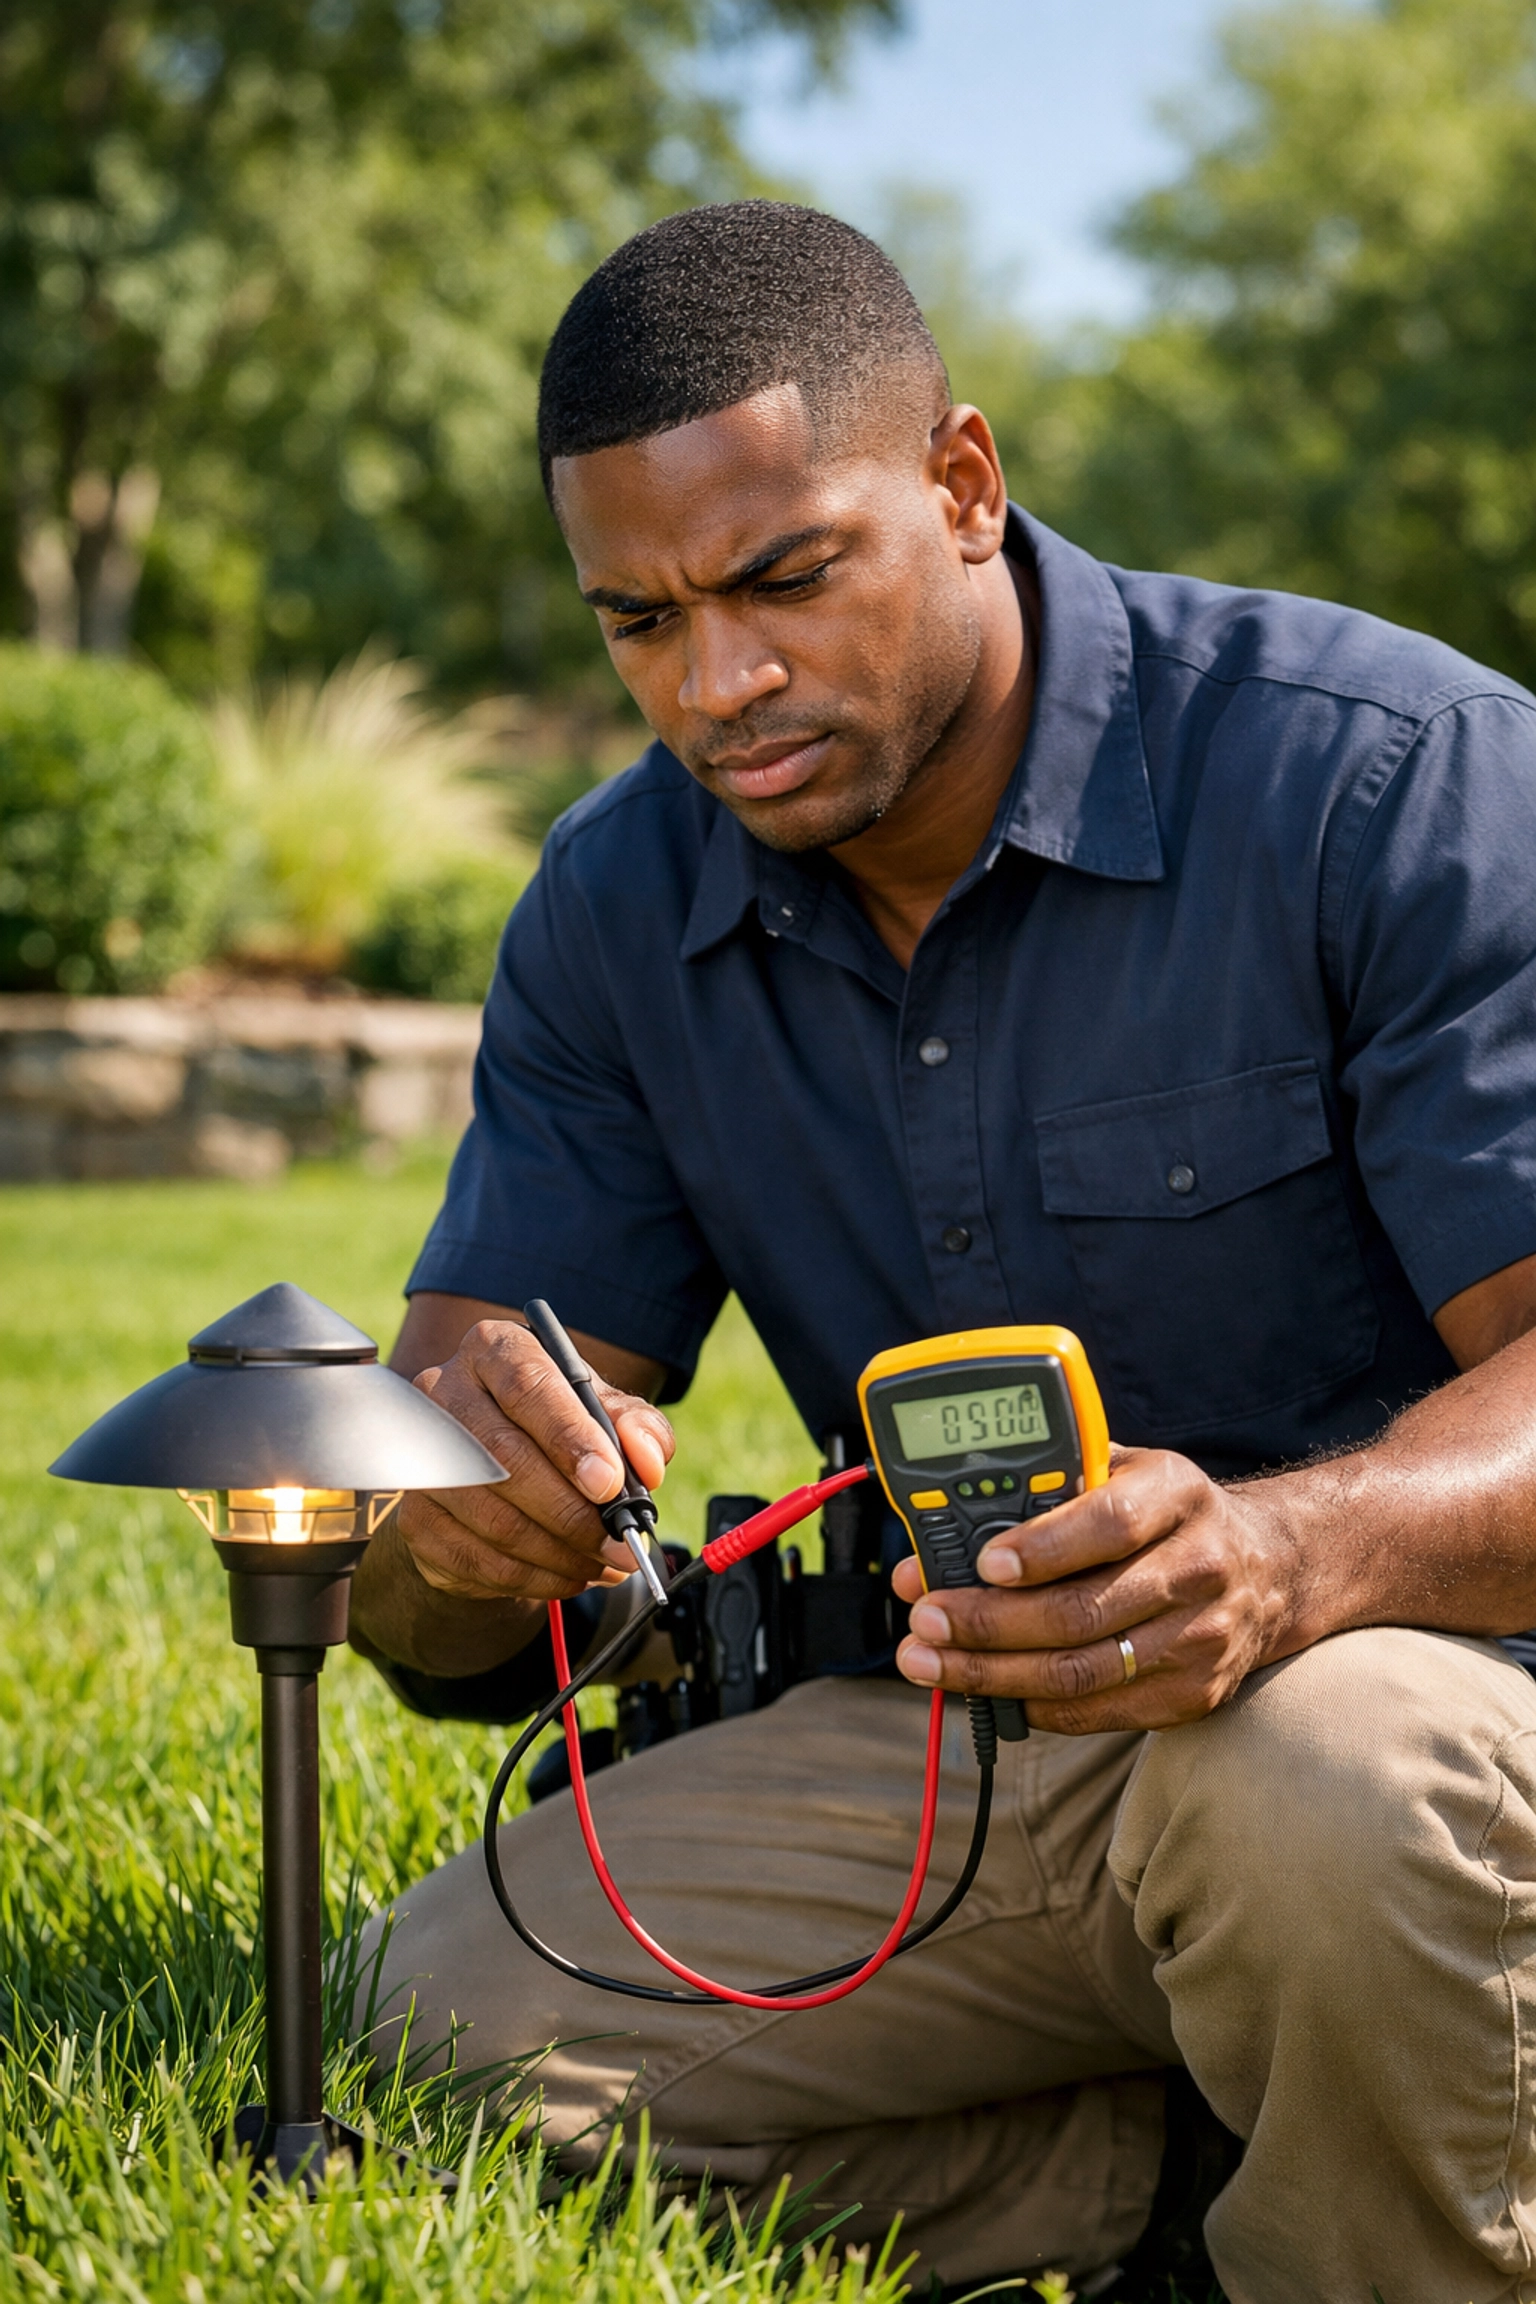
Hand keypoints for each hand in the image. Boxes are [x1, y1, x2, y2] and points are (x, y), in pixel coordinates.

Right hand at [397, 1320, 674, 1602]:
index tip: (609, 1483)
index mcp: (494, 1350)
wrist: (500, 1467)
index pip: (526, 1385)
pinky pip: (475, 1560)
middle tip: (620, 1542)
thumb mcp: (606, 1414)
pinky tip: (568, 1574)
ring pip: (492, 1518)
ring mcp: (422, 1458)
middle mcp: (443, 1393)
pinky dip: (532, 1578)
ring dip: (558, 1553)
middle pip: (504, 1458)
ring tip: (602, 1561)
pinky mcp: (416, 1518)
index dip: (568, 1436)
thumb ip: (636, 1427)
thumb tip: (646, 1460)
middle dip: (572, 1512)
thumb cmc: (558, 1428)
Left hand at [892, 1447, 1295, 1732]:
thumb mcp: (1121, 1472)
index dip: (1042, 1548)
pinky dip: (1032, 1703)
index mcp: (1176, 1495)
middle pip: (1080, 1611)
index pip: (1109, 1524)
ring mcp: (1200, 1638)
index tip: (982, 1563)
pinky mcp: (1193, 1694)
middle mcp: (1198, 1567)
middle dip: (988, 1623)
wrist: (1268, 1570)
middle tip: (925, 1623)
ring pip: (1080, 1670)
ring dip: (992, 1673)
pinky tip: (987, 1689)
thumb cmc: (1164, 1514)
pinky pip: (1097, 1709)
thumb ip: (1043, 1492)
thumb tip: (945, 1540)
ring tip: (930, 1663)